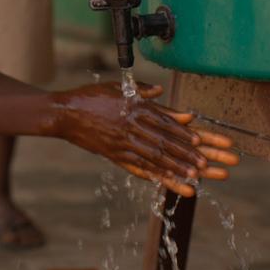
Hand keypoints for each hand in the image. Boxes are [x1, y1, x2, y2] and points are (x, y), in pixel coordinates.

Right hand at [52, 81, 238, 196]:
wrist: (65, 112)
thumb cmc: (92, 96)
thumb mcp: (119, 88)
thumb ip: (141, 91)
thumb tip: (160, 91)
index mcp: (135, 108)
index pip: (165, 122)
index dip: (184, 133)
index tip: (201, 142)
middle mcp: (131, 127)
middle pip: (163, 142)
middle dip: (185, 154)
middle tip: (204, 164)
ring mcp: (122, 143)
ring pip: (153, 157)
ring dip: (174, 167)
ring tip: (192, 176)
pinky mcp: (113, 155)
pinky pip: (136, 166)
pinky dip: (152, 174)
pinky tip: (164, 181)